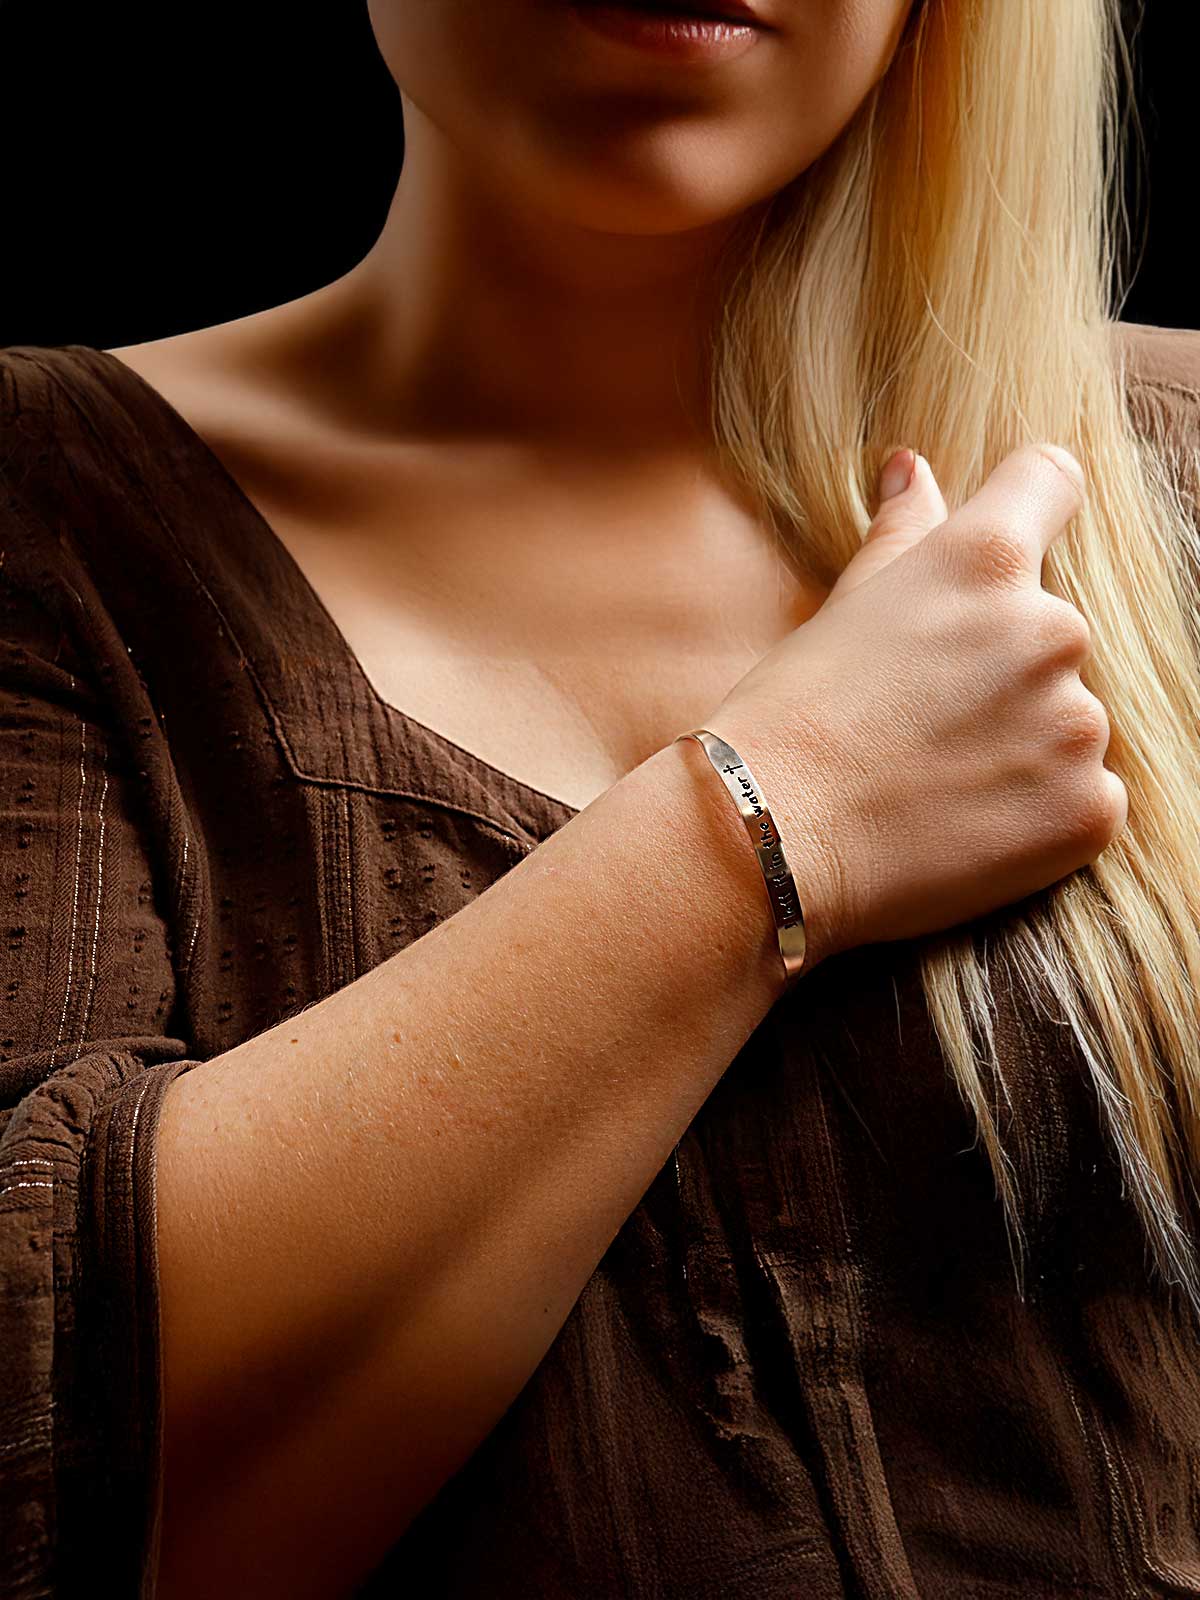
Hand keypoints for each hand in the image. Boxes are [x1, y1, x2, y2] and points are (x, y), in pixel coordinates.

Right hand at [710, 445, 1126, 967]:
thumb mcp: (845, 606)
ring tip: (937, 783)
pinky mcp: (1089, 807)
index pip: (1050, 484)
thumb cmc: (790, 716)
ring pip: (1070, 721)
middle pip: (1052, 632)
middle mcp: (1049, 628)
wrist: (770, 837)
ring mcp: (1078, 722)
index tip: (1002, 561)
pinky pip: (1085, 797)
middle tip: (922, 723)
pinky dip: (1039, 812)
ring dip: (1024, 745)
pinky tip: (966, 826)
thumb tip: (912, 467)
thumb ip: (903, 530)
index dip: (1031, 510)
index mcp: (986, 561)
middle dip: (1003, 671)